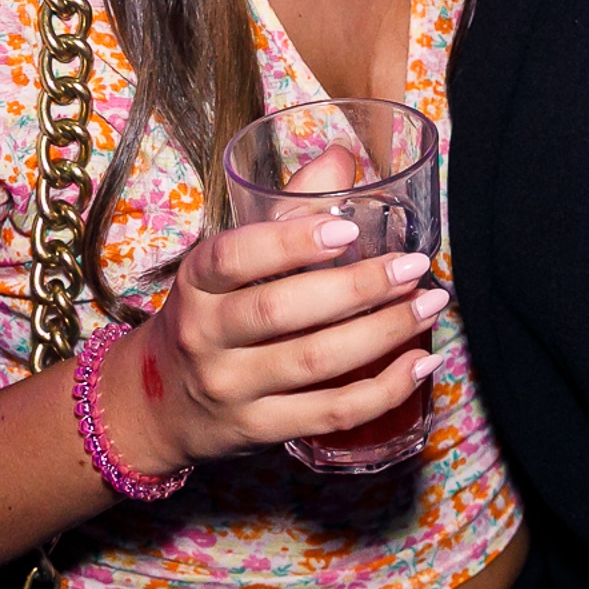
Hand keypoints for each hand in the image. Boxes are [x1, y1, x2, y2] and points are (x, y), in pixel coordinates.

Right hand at [95, 159, 445, 477]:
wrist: (158, 405)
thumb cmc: (211, 313)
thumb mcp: (227, 262)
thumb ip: (285, 206)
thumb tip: (342, 158)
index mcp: (197, 281)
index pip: (235, 256)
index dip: (291, 241)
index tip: (349, 229)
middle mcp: (206, 335)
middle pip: (283, 311)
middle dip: (359, 287)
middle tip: (414, 266)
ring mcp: (231, 388)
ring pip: (315, 362)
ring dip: (384, 332)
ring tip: (430, 305)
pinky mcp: (259, 430)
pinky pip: (330, 413)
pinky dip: (383, 390)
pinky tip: (419, 363)